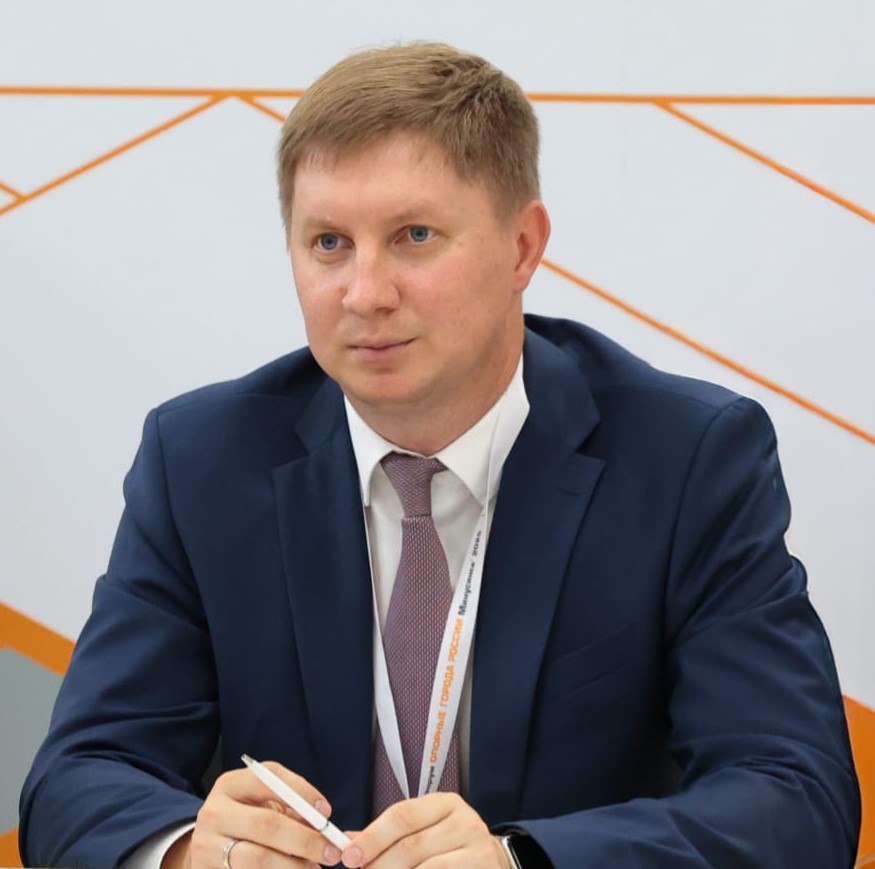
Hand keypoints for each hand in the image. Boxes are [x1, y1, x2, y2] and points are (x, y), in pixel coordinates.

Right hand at [161, 761, 342, 868]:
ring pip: (258, 860)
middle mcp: (213, 814)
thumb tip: (321, 820)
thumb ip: (289, 803)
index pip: (270, 780)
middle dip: (305, 840)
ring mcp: (206, 849)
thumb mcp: (261, 799)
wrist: (208, 845)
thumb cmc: (246, 816)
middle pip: (266, 825)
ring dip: (294, 866)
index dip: (302, 794)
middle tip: (331, 852)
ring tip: (314, 867)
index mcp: (229, 785)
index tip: (326, 813)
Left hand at [339, 792, 510, 867]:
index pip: (402, 815)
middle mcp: (464, 822)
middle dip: (379, 865)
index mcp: (445, 803)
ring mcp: (477, 849)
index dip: (373, 836)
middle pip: (411, 846)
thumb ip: (390, 835)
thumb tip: (348, 841)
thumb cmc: (450, 846)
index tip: (350, 856)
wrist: (494, 863)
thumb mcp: (425, 829)